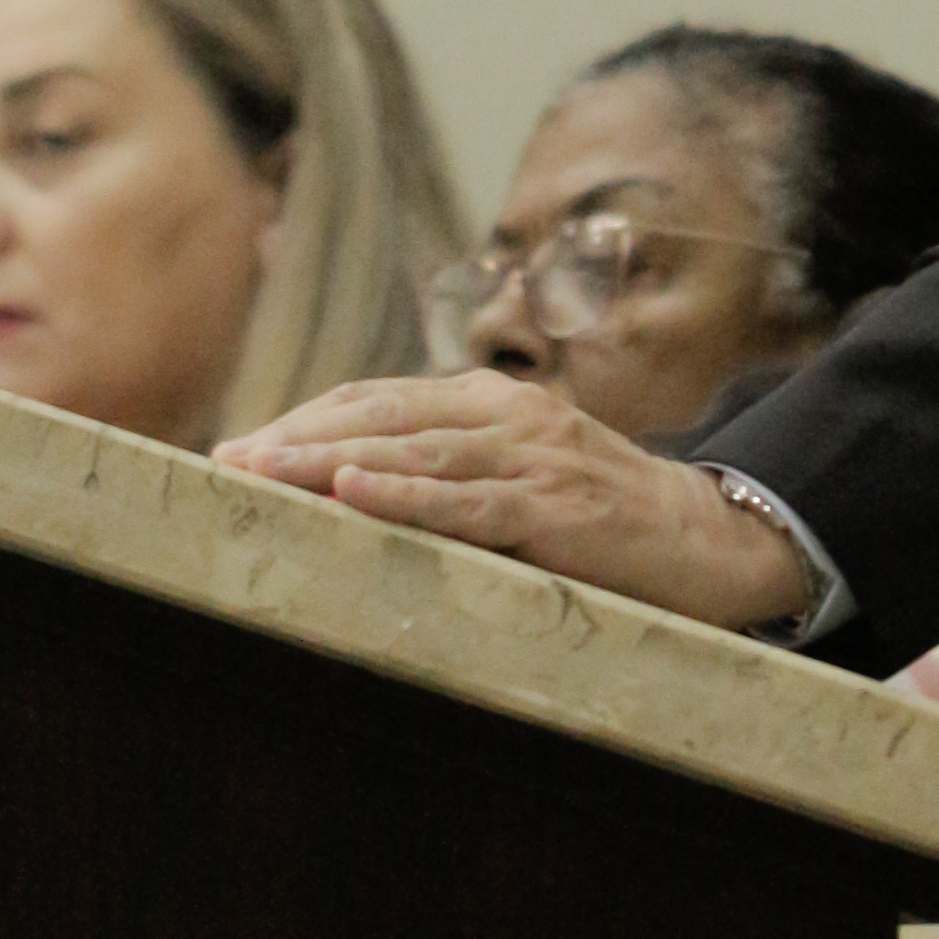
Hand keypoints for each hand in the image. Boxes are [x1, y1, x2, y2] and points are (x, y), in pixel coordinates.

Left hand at [217, 371, 810, 626]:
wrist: (709, 539)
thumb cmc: (607, 520)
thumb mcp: (527, 478)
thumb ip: (459, 473)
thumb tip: (361, 493)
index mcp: (495, 401)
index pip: (382, 399)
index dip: (311, 419)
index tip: (245, 445)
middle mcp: (508, 413)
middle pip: (383, 417)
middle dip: (299, 437)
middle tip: (229, 461)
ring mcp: (533, 456)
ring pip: (413, 452)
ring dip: (329, 463)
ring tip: (265, 473)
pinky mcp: (555, 507)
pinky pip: (466, 501)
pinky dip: (403, 495)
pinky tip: (350, 492)